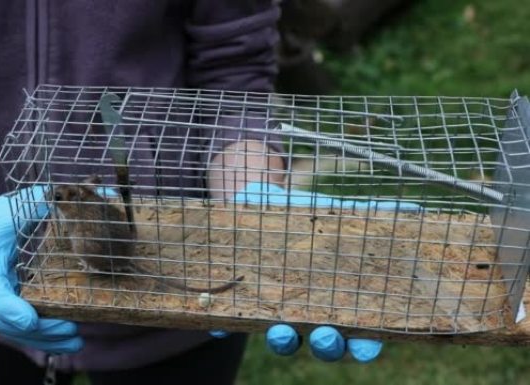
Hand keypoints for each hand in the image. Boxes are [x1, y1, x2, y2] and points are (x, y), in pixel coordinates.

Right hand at [0, 185, 83, 353]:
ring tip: (75, 343)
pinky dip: (39, 336)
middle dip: (38, 330)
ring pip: (10, 329)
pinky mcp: (0, 306)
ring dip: (43, 339)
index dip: (9, 307)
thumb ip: (43, 200)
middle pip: (3, 318)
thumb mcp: (15, 205)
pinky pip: (16, 327)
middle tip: (72, 331)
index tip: (31, 319)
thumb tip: (84, 193)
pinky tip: (64, 339)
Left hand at [229, 181, 418, 361]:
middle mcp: (310, 312)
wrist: (262, 204)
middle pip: (323, 342)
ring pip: (283, 338)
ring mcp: (276, 310)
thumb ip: (370, 214)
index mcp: (339, 299)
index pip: (359, 333)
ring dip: (283, 339)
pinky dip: (226, 324)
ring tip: (280, 330)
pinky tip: (219, 323)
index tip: (368, 344)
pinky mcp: (242, 302)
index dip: (365, 344)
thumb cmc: (309, 215)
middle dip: (326, 344)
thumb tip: (415, 209)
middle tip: (325, 336)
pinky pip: (232, 321)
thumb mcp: (338, 212)